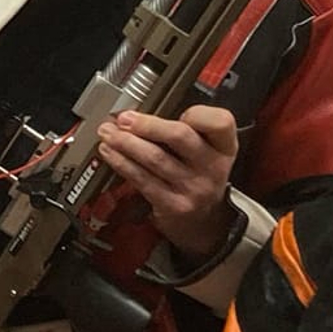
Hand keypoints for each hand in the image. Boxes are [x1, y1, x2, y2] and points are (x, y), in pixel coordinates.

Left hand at [97, 105, 238, 259]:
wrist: (204, 223)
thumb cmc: (199, 176)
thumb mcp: (208, 151)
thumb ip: (188, 130)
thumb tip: (141, 113)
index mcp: (224, 146)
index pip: (220, 121)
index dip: (197, 113)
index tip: (175, 109)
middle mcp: (213, 167)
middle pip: (180, 136)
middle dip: (147, 125)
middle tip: (124, 119)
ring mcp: (193, 188)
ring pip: (155, 158)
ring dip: (126, 142)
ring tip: (108, 132)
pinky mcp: (173, 205)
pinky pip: (142, 179)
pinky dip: (122, 163)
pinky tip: (110, 153)